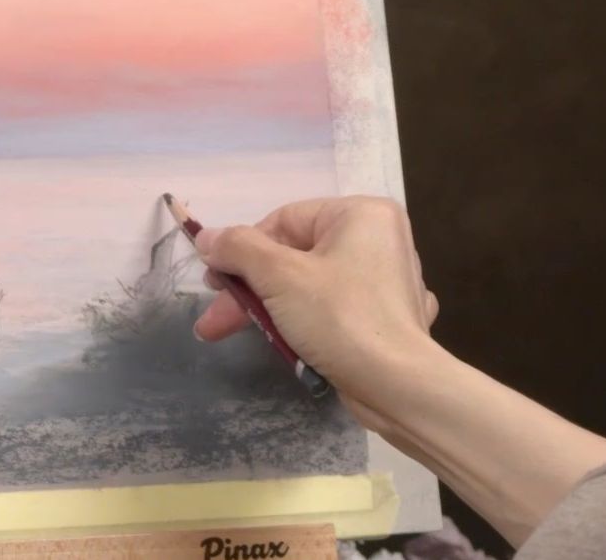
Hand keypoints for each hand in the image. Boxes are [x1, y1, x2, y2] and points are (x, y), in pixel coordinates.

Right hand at [192, 195, 439, 429]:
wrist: (400, 390)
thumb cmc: (340, 318)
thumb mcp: (278, 275)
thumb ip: (237, 248)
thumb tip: (206, 237)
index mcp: (361, 215)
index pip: (283, 220)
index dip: (242, 250)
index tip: (215, 283)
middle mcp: (379, 240)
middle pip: (293, 255)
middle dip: (249, 289)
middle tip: (215, 318)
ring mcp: (387, 282)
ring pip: (310, 285)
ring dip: (268, 309)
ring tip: (232, 334)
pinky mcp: (388, 320)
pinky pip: (336, 310)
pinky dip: (308, 323)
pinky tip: (291, 343)